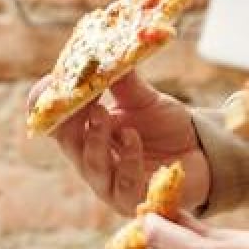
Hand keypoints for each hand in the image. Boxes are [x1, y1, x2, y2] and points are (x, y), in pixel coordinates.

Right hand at [39, 71, 211, 215]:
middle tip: (79, 98)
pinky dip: (127, 159)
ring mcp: (109, 184)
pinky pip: (123, 183)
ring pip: (91, 164)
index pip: (54, 122)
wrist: (202, 154)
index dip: (45, 104)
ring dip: (94, 138)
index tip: (53, 81)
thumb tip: (110, 49)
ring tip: (103, 113)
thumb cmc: (165, 128)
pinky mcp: (132, 200)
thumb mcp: (143, 99)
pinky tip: (134, 137)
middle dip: (70, 120)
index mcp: (85, 135)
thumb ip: (124, 81)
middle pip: (67, 143)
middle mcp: (90, 161)